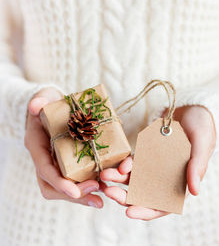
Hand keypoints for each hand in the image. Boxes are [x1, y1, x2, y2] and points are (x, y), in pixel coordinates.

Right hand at [25, 87, 102, 207]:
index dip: (59, 183)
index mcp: (37, 146)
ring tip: (102, 199)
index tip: (75, 192)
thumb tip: (36, 105)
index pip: (45, 170)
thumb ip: (39, 101)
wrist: (52, 107)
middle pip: (54, 187)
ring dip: (83, 196)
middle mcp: (45, 159)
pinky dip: (87, 187)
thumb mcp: (44, 98)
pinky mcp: (67, 163)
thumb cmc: (48, 103)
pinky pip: (75, 180)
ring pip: (64, 188)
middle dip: (74, 195)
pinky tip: (103, 188)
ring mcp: (56, 163)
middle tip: (97, 196)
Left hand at [100, 105, 215, 219]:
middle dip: (125, 196)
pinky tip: (116, 164)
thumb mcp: (202, 144)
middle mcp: (165, 178)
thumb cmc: (202, 127)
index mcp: (181, 183)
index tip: (129, 212)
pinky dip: (124, 165)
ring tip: (105, 175)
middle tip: (109, 191)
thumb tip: (194, 192)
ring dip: (118, 179)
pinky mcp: (146, 154)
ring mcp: (154, 166)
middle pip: (143, 194)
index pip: (163, 205)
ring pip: (134, 179)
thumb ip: (198, 166)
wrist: (192, 108)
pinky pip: (133, 163)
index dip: (146, 211)